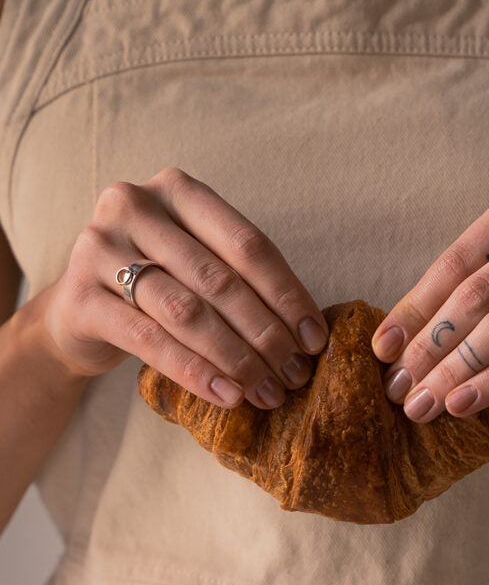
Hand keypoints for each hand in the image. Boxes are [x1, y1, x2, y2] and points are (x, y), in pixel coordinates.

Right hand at [42, 166, 328, 409]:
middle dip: (266, 334)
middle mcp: (134, 206)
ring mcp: (99, 248)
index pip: (247, 244)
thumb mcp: (198, 263)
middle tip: (295, 373)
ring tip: (267, 391)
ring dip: (236, 359)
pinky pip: (150, 341)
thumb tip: (309, 334)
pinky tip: (227, 396)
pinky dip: (195, 372)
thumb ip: (242, 278)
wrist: (77, 310)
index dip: (288, 294)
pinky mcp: (80, 298)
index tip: (315, 339)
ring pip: (187, 312)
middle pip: (219, 279)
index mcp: (177, 189)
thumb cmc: (156, 283)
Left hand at [371, 173, 488, 422]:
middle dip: (432, 346)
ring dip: (459, 370)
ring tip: (424, 404)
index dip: (415, 309)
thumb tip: (390, 343)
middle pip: (480, 291)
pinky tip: (465, 403)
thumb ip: (462, 291)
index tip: (382, 350)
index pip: (457, 260)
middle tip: (400, 387)